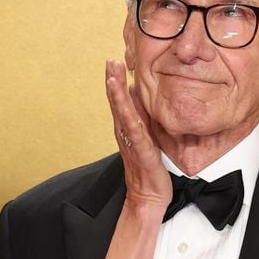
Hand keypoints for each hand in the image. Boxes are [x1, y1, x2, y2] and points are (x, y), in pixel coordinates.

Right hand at [105, 60, 170, 211]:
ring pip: (121, 112)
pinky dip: (128, 113)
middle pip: (116, 102)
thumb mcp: (148, 139)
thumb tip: (142, 99)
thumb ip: (144, 120)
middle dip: (112, 81)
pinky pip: (133, 129)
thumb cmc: (149, 170)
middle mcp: (125, 132)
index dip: (116, 81)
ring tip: (112, 74)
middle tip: (110, 60)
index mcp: (128, 128)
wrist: (147, 197)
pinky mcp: (140, 150)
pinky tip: (126, 102)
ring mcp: (131, 141)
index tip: (114, 61)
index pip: (120, 101)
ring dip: (116, 93)